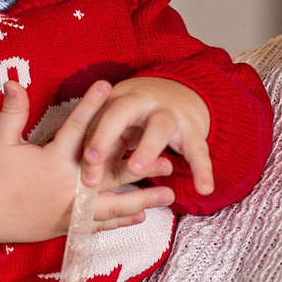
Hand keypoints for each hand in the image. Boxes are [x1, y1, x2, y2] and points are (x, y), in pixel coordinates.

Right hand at [0, 78, 177, 243]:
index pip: (78, 127)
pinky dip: (119, 222)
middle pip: (111, 172)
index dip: (92, 105)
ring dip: (142, 199)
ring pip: (113, 205)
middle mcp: (68, 184)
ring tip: (169, 195)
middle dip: (141, 165)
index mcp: (53, 159)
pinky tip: (140, 216)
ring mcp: (70, 208)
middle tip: (168, 159)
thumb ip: (12, 112)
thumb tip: (13, 81)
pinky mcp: (67, 226)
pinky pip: (98, 225)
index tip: (109, 87)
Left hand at [77, 76, 213, 195]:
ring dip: (147, 148)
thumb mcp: (116, 121)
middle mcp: (143, 103)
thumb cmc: (136, 115)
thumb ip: (100, 141)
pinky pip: (198, 151)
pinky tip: (204, 189)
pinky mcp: (193, 131)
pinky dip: (203, 170)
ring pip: (159, 129)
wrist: (181, 92)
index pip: (97, 118)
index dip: (91, 139)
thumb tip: (77, 170)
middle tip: (93, 160)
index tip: (83, 163)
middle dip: (107, 136)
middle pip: (122, 114)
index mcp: (118, 100)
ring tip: (137, 170)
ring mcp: (170, 115)